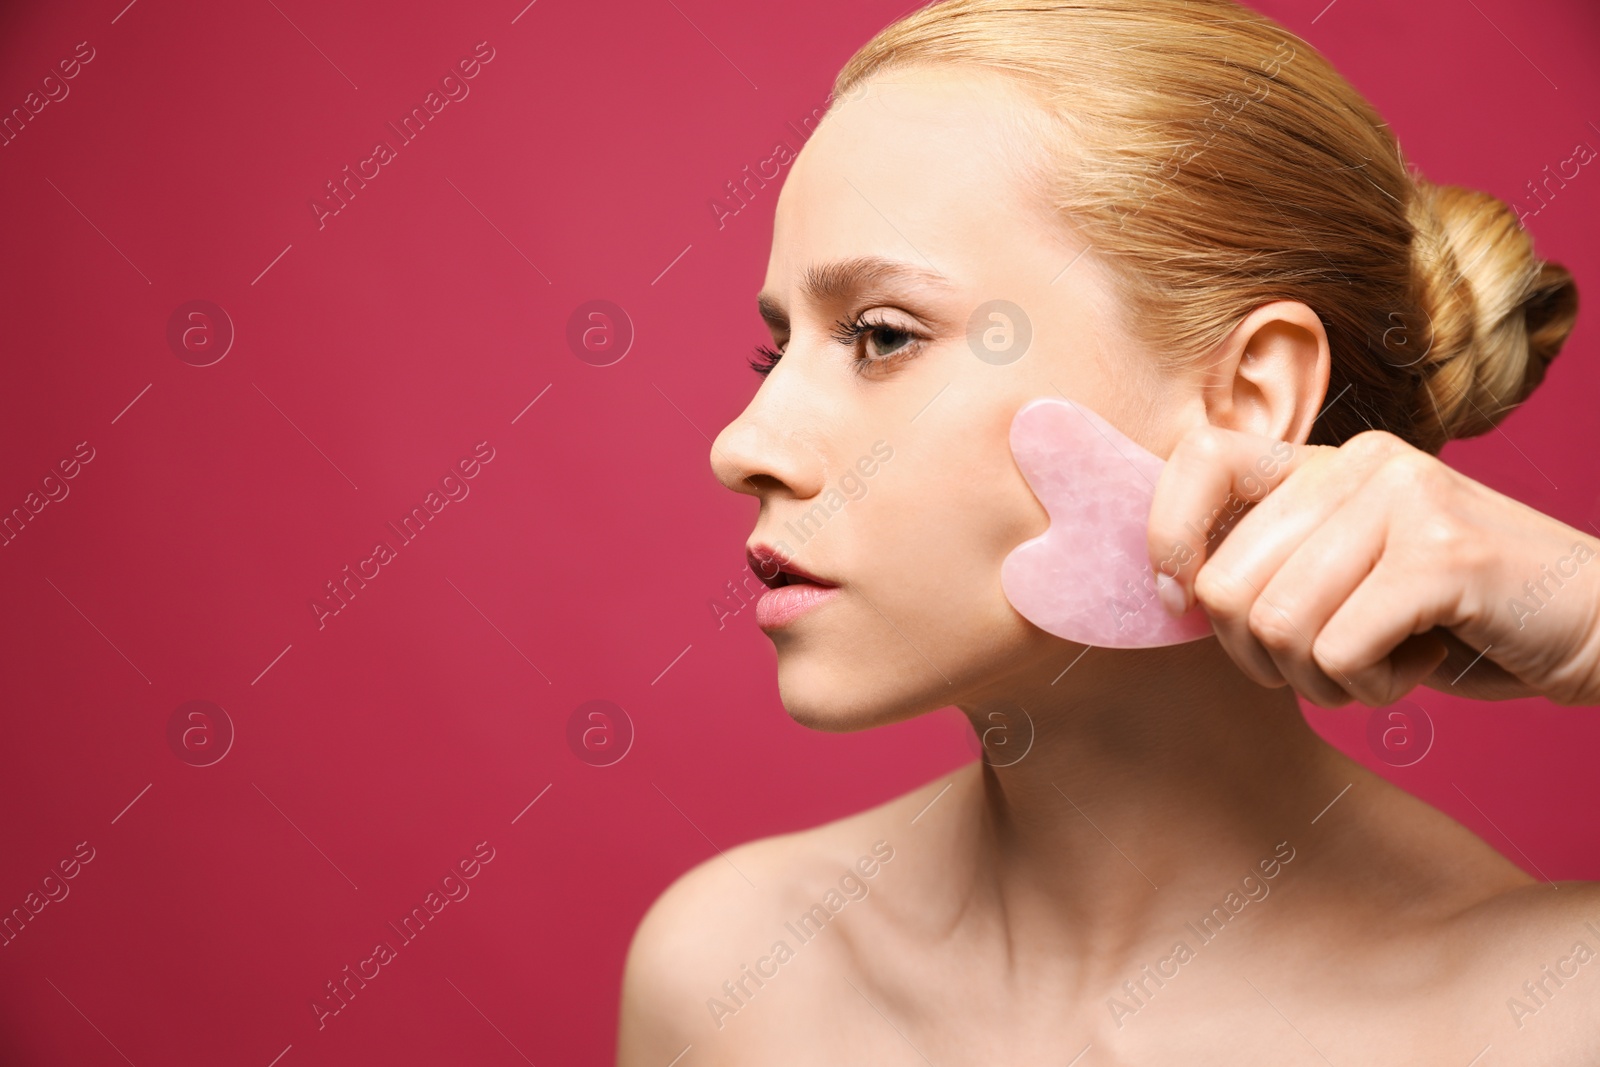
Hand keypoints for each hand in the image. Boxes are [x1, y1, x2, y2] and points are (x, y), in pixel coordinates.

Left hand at [1146, 426, 1599, 706]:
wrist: (1599, 628)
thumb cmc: (1454, 620)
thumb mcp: (1348, 578)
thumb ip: (1271, 566)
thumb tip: (1169, 589)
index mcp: (1324, 462)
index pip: (1200, 457)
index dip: (1167, 537)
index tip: (1178, 601)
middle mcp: (1360, 461)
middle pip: (1226, 581)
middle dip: (1256, 656)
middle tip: (1320, 666)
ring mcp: (1405, 499)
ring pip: (1278, 624)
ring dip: (1318, 680)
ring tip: (1376, 667)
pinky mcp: (1443, 554)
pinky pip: (1339, 650)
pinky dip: (1371, 688)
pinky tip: (1419, 668)